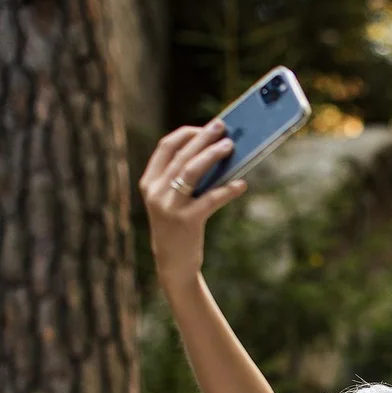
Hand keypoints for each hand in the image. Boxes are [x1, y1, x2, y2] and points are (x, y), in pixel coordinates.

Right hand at [138, 120, 248, 285]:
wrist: (173, 265)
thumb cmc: (179, 228)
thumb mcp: (174, 201)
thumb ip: (185, 179)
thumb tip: (218, 152)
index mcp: (149, 182)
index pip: (166, 147)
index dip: (187, 133)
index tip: (205, 128)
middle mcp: (155, 191)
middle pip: (182, 155)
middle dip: (204, 137)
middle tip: (223, 127)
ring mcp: (169, 206)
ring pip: (192, 171)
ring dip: (213, 155)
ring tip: (231, 146)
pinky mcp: (186, 221)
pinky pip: (211, 199)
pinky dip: (228, 190)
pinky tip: (241, 185)